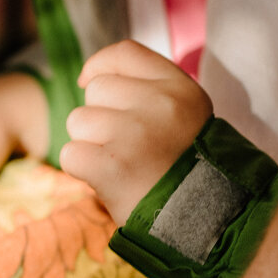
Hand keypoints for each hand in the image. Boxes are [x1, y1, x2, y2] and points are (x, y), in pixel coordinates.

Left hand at [59, 41, 211, 220]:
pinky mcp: (112, 166)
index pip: (125, 53)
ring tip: (119, 166)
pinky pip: (70, 154)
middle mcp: (160, 104)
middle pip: (96, 90)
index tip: (88, 84)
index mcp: (180, 88)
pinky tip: (108, 182)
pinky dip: (81, 171)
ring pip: (78, 121)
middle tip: (125, 148)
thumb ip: (148, 91)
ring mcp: (135, 134)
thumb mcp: (185, 118)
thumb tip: (90, 77)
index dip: (99, 67)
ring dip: (89, 146)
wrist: (207, 224)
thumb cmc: (186, 170)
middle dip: (98, 119)